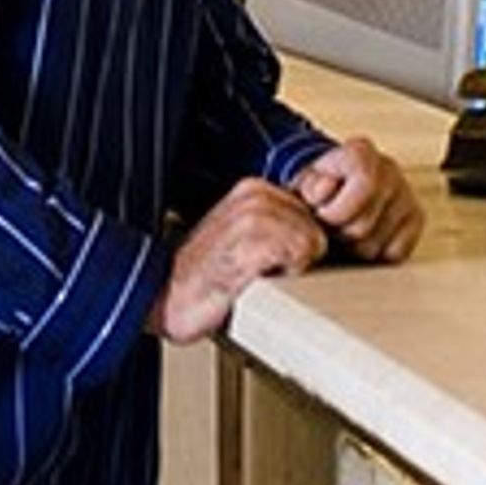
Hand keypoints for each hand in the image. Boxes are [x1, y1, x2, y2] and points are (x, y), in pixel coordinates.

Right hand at [151, 176, 324, 342]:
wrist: (168, 295)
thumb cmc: (205, 275)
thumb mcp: (242, 236)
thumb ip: (276, 226)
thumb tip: (315, 236)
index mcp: (253, 189)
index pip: (314, 212)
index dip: (300, 244)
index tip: (272, 258)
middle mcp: (254, 194)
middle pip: (317, 228)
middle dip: (298, 255)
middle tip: (261, 268)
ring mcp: (253, 215)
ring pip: (311, 241)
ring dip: (291, 267)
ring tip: (257, 273)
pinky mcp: (252, 241)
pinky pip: (298, 255)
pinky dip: (283, 274)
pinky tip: (255, 278)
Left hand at [293, 137, 424, 262]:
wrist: (332, 196)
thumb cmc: (316, 191)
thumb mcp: (303, 186)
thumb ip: (309, 186)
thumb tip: (325, 189)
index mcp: (361, 153)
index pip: (365, 181)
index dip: (337, 208)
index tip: (321, 212)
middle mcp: (389, 168)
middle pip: (364, 223)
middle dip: (340, 232)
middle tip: (332, 224)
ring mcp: (406, 194)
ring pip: (377, 244)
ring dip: (355, 246)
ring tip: (346, 229)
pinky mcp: (416, 218)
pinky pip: (395, 253)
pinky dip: (376, 253)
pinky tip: (365, 236)